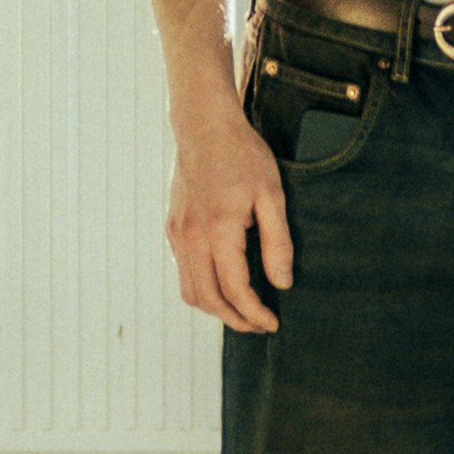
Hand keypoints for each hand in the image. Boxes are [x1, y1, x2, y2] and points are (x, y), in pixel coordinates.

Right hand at [167, 88, 290, 327]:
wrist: (204, 127)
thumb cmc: (243, 156)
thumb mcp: (272, 195)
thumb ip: (278, 242)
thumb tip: (281, 283)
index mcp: (219, 230)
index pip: (235, 290)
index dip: (255, 314)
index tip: (273, 323)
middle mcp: (191, 237)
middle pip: (208, 300)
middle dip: (235, 320)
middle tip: (260, 326)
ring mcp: (177, 234)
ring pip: (190, 291)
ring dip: (216, 310)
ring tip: (243, 313)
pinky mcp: (172, 229)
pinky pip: (183, 273)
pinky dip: (203, 290)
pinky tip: (225, 287)